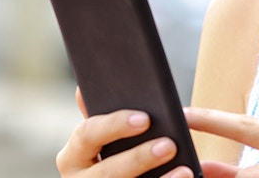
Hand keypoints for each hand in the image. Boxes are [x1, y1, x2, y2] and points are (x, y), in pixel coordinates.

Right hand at [56, 88, 192, 177]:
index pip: (87, 134)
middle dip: (138, 158)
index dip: (115, 125)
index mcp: (73, 155)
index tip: (145, 118)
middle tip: (169, 144)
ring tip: (185, 170)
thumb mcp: (105, 138)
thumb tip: (82, 88)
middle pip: (107, 171)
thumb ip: (101, 116)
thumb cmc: (115, 155)